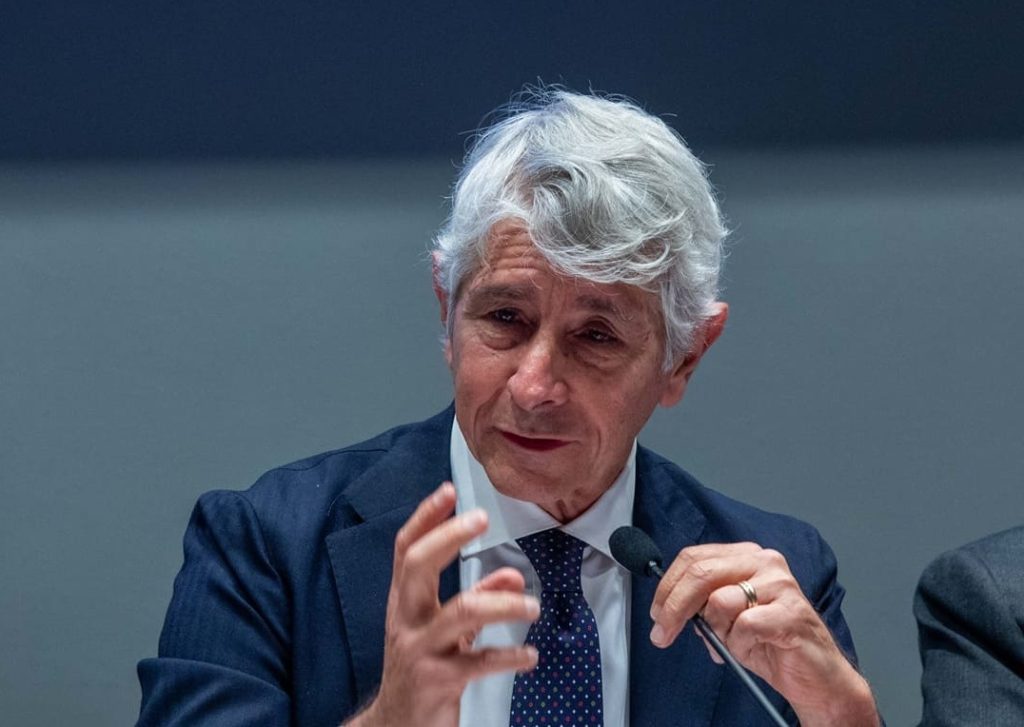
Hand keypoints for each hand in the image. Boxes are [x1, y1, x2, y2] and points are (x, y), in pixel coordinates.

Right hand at [348, 483, 539, 726]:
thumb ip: (478, 598)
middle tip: (482, 520)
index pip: (407, 550)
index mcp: (405, 603)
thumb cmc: (422, 668)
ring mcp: (420, 650)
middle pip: (419, 565)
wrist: (396, 725)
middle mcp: (407, 621)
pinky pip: (478, 662)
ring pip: (461, 611)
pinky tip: (529, 655)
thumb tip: (513, 577)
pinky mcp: (437, 681)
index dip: (425, 518)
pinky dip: (509, 656)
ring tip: (532, 607)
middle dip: (450, 537)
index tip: (449, 492)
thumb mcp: (444, 629)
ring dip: (503, 604)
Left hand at [649, 543, 877, 726]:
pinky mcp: (791, 612)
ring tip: (731, 643)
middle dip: (673, 607)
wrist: (816, 678)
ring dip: (716, 630)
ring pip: (719, 600)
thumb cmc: (771, 644)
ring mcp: (780, 584)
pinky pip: (744, 625)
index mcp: (747, 556)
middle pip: (700, 572)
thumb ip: (702, 604)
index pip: (694, 557)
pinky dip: (739, 643)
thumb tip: (667, 607)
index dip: (667, 585)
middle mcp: (764, 561)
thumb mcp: (727, 619)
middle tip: (662, 633)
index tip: (656, 613)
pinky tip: (752, 648)